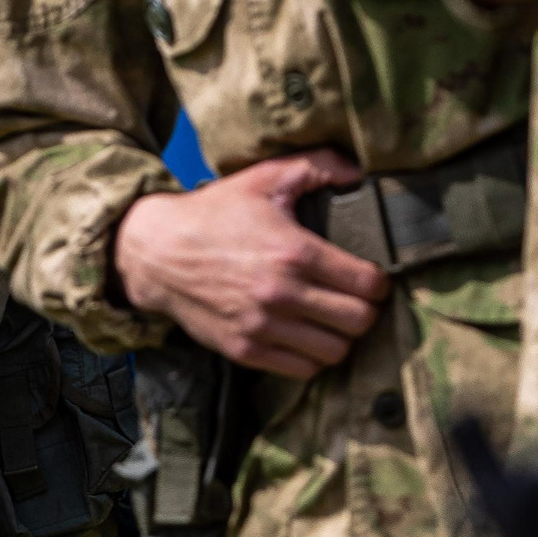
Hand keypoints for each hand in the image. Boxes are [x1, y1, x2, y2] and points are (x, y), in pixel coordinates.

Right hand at [112, 153, 391, 377]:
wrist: (157, 252)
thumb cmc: (213, 214)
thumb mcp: (264, 178)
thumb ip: (316, 166)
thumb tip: (356, 171)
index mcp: (295, 252)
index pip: (367, 284)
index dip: (379, 283)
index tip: (373, 279)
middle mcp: (283, 294)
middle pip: (358, 321)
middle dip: (366, 311)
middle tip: (358, 301)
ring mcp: (264, 326)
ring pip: (335, 352)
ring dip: (341, 338)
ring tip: (334, 322)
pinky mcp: (246, 350)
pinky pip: (302, 370)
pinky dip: (313, 358)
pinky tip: (308, 338)